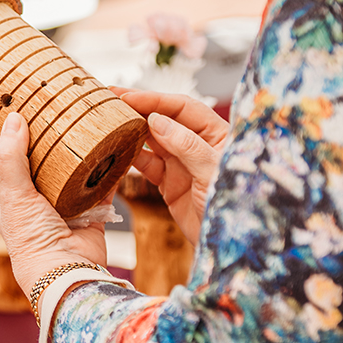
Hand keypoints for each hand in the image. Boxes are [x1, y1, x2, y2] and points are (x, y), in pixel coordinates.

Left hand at [0, 111, 106, 298]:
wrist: (67, 272)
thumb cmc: (32, 240)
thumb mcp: (14, 195)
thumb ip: (11, 158)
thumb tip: (12, 119)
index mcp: (6, 200)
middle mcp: (32, 203)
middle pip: (31, 166)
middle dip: (36, 143)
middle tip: (42, 113)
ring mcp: (61, 209)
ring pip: (66, 175)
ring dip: (72, 156)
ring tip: (77, 125)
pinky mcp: (89, 215)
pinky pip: (100, 188)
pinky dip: (106, 173)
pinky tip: (111, 152)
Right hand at [114, 89, 228, 245]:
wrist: (227, 246)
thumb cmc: (234, 205)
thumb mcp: (212, 172)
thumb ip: (187, 145)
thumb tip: (156, 120)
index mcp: (216, 133)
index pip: (183, 107)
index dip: (155, 100)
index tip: (129, 96)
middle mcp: (198, 144)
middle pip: (164, 119)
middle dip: (138, 109)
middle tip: (109, 100)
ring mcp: (183, 164)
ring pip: (152, 141)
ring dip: (131, 131)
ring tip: (108, 121)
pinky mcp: (170, 184)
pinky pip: (147, 165)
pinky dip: (131, 158)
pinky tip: (116, 150)